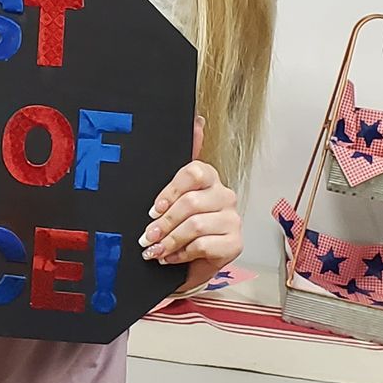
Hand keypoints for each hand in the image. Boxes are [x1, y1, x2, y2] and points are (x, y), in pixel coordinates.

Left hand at [141, 116, 240, 278]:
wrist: (189, 261)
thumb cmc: (179, 225)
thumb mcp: (172, 194)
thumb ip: (181, 160)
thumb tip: (197, 121)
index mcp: (209, 178)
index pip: (194, 171)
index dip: (170, 191)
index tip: (153, 209)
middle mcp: (225, 195)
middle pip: (191, 203)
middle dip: (164, 223)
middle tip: (147, 236)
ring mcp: (232, 219)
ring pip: (195, 226)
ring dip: (170, 240)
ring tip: (156, 249)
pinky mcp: (235, 243)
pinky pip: (204, 245)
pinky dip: (181, 253)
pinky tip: (172, 257)